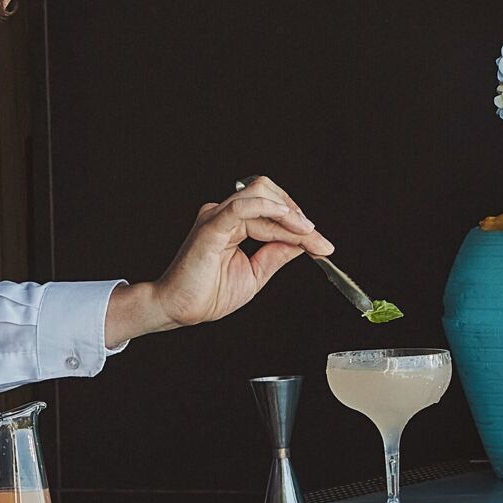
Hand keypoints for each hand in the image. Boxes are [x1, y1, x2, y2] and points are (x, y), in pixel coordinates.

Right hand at [105, 177, 329, 344]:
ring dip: (290, 214)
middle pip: (269, 193)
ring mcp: (216, 217)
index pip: (274, 209)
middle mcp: (223, 214)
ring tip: (307, 234)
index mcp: (233, 222)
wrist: (179, 310)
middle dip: (298, 214)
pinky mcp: (210, 228)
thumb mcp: (256, 272)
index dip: (302, 225)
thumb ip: (277, 253)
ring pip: (260, 196)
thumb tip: (303, 241)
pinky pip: (241, 208)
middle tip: (317, 240)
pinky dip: (267, 209)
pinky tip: (287, 219)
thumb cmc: (208, 293)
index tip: (324, 245)